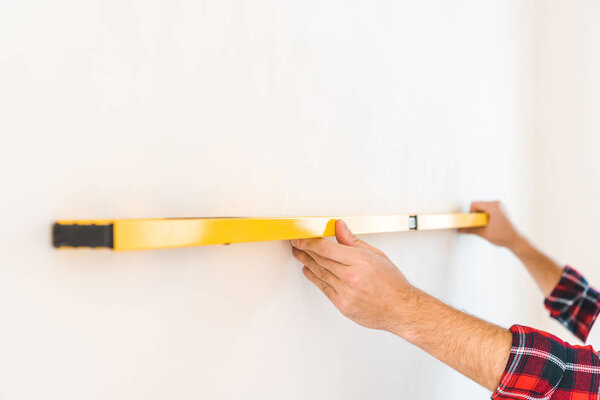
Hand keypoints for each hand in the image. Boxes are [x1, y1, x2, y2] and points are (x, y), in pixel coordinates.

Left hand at [290, 219, 413, 332]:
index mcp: (360, 261)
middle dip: (304, 251)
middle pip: (320, 261)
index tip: (300, 239)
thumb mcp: (375, 255)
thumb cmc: (392, 283)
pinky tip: (309, 271)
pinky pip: (324, 288)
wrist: (400, 309)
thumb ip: (353, 241)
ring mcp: (346, 293)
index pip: (326, 249)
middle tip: (296, 245)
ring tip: (298, 255)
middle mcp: (351, 277)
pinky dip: (314, 278)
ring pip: (319, 274)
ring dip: (306, 263)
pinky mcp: (342, 305)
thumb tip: (339, 227)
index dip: (309, 243)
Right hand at [458, 201, 521, 248]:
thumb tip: (460, 230)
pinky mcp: (501, 209)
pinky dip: (486, 216)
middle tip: (481, 225)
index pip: (474, 204)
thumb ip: (470, 230)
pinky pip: (488, 209)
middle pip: (478, 205)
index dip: (471, 214)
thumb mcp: (484, 233)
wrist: (516, 240)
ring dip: (481, 216)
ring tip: (487, 225)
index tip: (473, 222)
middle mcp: (497, 204)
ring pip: (483, 207)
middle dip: (476, 215)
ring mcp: (500, 206)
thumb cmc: (504, 236)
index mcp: (494, 207)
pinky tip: (490, 224)